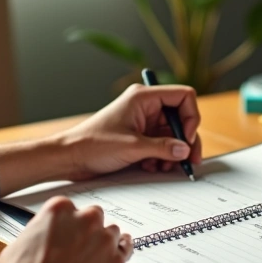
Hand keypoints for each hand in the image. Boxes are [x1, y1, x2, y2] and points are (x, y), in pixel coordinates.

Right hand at [0, 197, 131, 262]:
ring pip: (112, 233)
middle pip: (94, 217)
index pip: (71, 209)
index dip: (68, 226)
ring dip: (105, 244)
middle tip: (79, 250)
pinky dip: (119, 257)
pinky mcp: (117, 262)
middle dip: (88, 231)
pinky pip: (125, 252)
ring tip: (94, 261)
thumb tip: (40, 242)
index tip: (66, 236)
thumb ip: (38, 236)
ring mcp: (104, 240)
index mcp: (60, 210)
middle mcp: (86, 219)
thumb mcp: (18, 245)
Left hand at [56, 84, 202, 178]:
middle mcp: (146, 106)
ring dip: (172, 153)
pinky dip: (161, 157)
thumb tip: (185, 150)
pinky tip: (150, 166)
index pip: (183, 97)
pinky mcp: (139, 136)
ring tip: (163, 166)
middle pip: (181, 118)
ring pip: (172, 135)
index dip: (191, 117)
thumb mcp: (132, 147)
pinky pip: (161, 145)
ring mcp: (143, 122)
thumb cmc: (92, 144)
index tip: (187, 138)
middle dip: (184, 140)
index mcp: (144, 97)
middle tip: (189, 160)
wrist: (70, 157)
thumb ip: (163, 148)